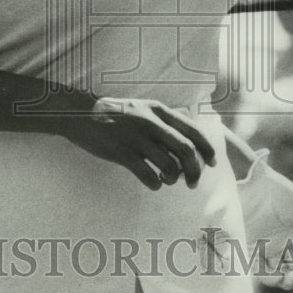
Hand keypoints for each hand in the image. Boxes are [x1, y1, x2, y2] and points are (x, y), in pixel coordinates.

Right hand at [60, 97, 216, 190]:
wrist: (79, 114)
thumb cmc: (114, 115)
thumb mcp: (142, 108)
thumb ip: (162, 121)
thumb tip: (186, 141)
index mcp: (158, 110)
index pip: (193, 130)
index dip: (207, 149)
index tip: (212, 163)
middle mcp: (150, 122)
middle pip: (186, 150)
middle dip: (195, 170)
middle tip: (193, 183)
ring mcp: (136, 138)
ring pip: (169, 165)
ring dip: (174, 179)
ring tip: (168, 181)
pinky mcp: (122, 153)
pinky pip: (148, 175)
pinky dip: (156, 184)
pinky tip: (153, 184)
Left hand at [237, 151, 292, 292]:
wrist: (249, 183)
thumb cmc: (278, 191)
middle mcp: (288, 244)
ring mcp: (270, 248)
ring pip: (282, 274)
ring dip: (287, 282)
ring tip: (288, 278)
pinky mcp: (252, 249)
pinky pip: (262, 270)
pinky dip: (269, 277)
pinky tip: (274, 276)